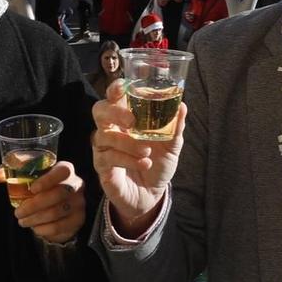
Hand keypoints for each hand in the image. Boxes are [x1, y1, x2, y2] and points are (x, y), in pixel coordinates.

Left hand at [0, 160, 85, 243]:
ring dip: (35, 219)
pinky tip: (35, 228)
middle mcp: (77, 185)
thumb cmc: (41, 185)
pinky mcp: (78, 220)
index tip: (31, 189)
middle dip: (34, 205)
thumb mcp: (28, 175)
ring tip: (22, 221)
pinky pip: (60, 227)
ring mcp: (79, 203)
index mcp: (66, 169)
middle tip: (18, 212)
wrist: (59, 204)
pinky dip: (44, 229)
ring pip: (57, 212)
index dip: (48, 180)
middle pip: (58, 194)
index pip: (62, 171)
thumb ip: (12, 171)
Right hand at [91, 79, 185, 236]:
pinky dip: (127, 159)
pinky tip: (144, 163)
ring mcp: (103, 148)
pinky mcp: (102, 167)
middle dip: (114, 112)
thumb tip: (182, 106)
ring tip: (146, 152)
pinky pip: (107, 158)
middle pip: (99, 111)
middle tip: (132, 121)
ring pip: (104, 136)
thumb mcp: (171, 146)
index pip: (113, 98)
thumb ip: (175, 127)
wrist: (152, 194)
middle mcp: (110, 129)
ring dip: (127, 143)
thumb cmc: (157, 163)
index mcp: (125, 118)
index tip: (123, 86)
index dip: (114, 89)